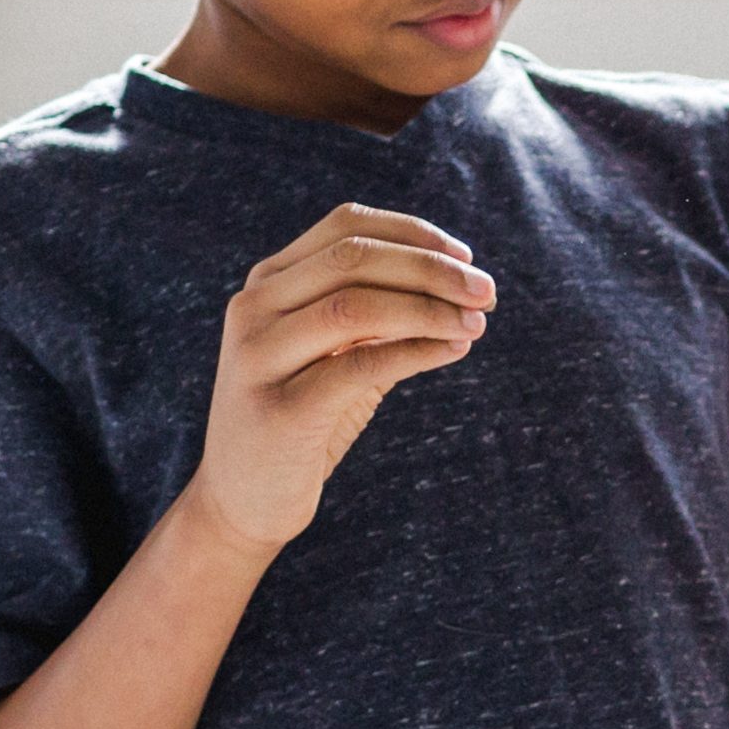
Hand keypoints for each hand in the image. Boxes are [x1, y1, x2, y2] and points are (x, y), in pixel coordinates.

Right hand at [187, 205, 493, 553]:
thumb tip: (458, 284)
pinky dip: (416, 351)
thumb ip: (377, 315)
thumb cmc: (301, 422)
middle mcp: (254, 308)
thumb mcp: (335, 354)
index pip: (345, 227)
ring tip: (476, 323)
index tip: (466, 257)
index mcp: (268, 283)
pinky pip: (359, 366)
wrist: (242, 501)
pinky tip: (453, 351)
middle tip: (487, 291)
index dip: (413, 234)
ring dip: (428, 309)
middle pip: (354, 259)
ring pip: (354, 306)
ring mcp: (259, 357)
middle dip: (432, 269)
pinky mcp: (280, 409)